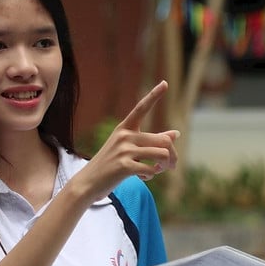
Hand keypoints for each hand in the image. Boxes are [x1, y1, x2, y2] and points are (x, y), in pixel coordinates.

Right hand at [71, 80, 178, 204]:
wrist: (88, 182)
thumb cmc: (110, 164)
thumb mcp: (128, 148)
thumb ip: (150, 141)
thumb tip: (176, 134)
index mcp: (124, 128)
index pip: (141, 108)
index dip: (154, 95)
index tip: (165, 83)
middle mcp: (124, 136)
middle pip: (163, 140)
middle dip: (172, 155)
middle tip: (172, 165)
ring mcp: (124, 150)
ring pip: (161, 154)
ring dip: (163, 166)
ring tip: (156, 170)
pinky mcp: (124, 166)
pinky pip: (151, 169)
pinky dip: (150, 175)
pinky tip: (142, 176)